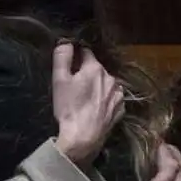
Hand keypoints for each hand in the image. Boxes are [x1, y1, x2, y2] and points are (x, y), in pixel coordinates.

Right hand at [52, 43, 124, 165]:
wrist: (83, 138)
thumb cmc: (68, 108)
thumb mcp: (59, 80)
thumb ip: (62, 57)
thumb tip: (66, 42)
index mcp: (95, 68)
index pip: (85, 52)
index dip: (76, 57)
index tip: (69, 66)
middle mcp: (111, 77)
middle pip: (96, 68)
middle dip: (86, 72)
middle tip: (74, 85)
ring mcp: (118, 94)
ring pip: (105, 82)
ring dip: (97, 85)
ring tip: (84, 98)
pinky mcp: (121, 109)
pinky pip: (112, 97)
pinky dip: (104, 98)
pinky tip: (95, 107)